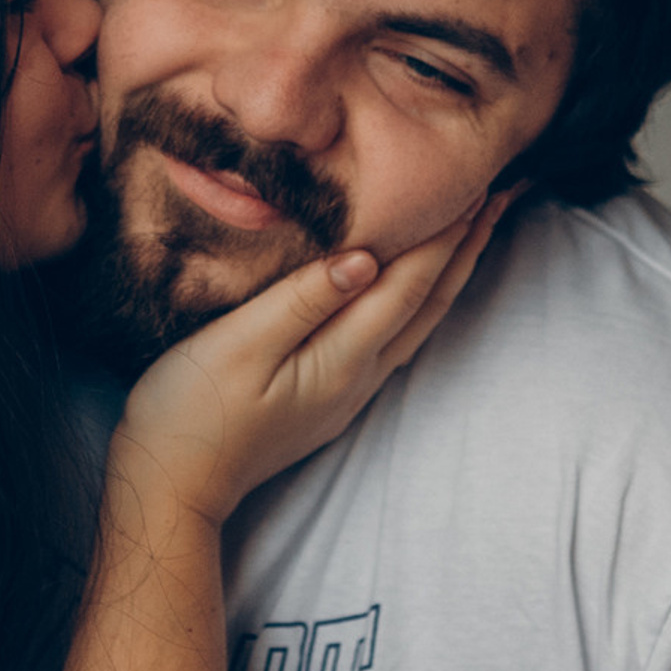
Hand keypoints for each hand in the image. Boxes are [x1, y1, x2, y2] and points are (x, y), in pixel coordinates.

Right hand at [117, 192, 513, 522]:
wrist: (170, 487)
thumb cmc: (188, 412)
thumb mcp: (238, 345)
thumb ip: (302, 300)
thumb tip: (365, 257)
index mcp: (341, 357)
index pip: (409, 282)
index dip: (446, 231)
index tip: (479, 182)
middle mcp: (358, 376)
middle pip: (429, 302)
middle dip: (466, 246)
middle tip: (501, 194)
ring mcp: (347, 391)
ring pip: (417, 321)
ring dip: (449, 272)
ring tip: (474, 230)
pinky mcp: (328, 396)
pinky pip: (391, 334)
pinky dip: (417, 297)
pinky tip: (411, 283)